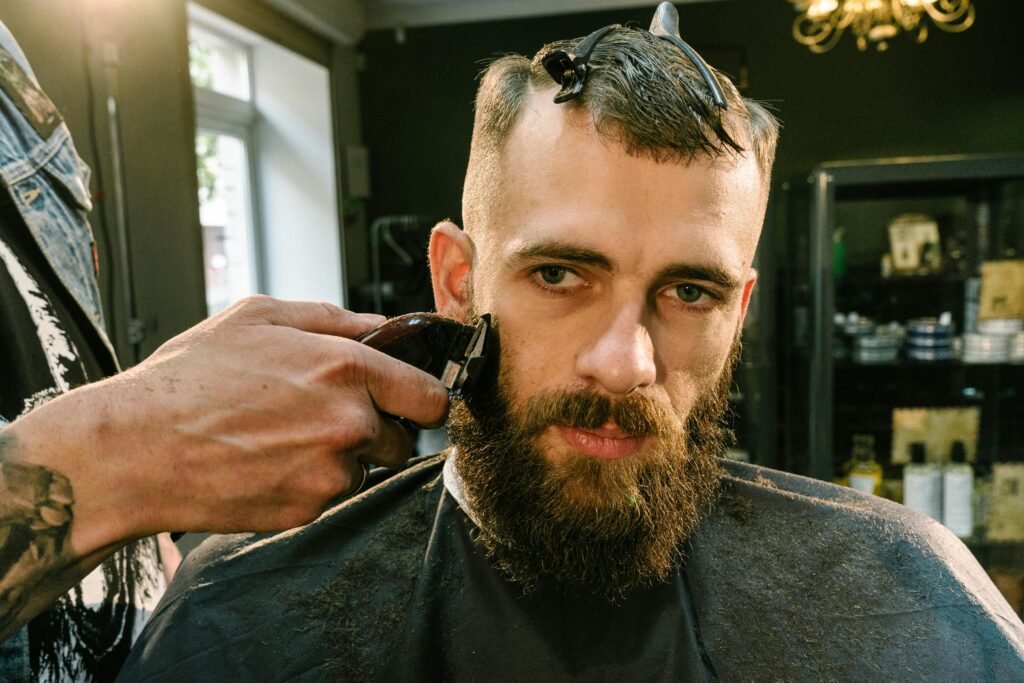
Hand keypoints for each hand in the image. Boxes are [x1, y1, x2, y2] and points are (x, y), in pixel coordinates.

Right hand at [10, 296, 448, 552]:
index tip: (412, 401)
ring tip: (283, 436)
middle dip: (377, 427)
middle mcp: (349, 423)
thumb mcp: (259, 317)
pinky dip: (308, 482)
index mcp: (347, 368)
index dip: (423, 398)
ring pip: (364, 467)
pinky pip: (329, 495)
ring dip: (340, 456)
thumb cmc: (190, 377)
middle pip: (403, 438)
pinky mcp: (307, 510)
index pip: (430, 398)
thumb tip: (383, 326)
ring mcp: (330, 473)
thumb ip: (334, 319)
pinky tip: (266, 462)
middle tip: (327, 414)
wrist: (135, 448)